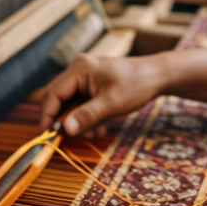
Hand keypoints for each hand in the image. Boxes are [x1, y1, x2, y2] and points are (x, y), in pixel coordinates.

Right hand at [40, 52, 165, 133]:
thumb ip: (87, 115)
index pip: (53, 93)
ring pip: (72, 105)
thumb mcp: (112, 103)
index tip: (48, 135)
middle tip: (78, 136)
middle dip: (68, 121)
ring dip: (81, 122)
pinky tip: (102, 126)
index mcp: (79, 69)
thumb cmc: (137, 84)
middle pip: (60, 100)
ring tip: (96, 131)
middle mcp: (79, 71)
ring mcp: (86, 79)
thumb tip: (65, 130)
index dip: (48, 115)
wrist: (158, 76)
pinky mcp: (93, 87)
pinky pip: (83, 105)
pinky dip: (89, 118)